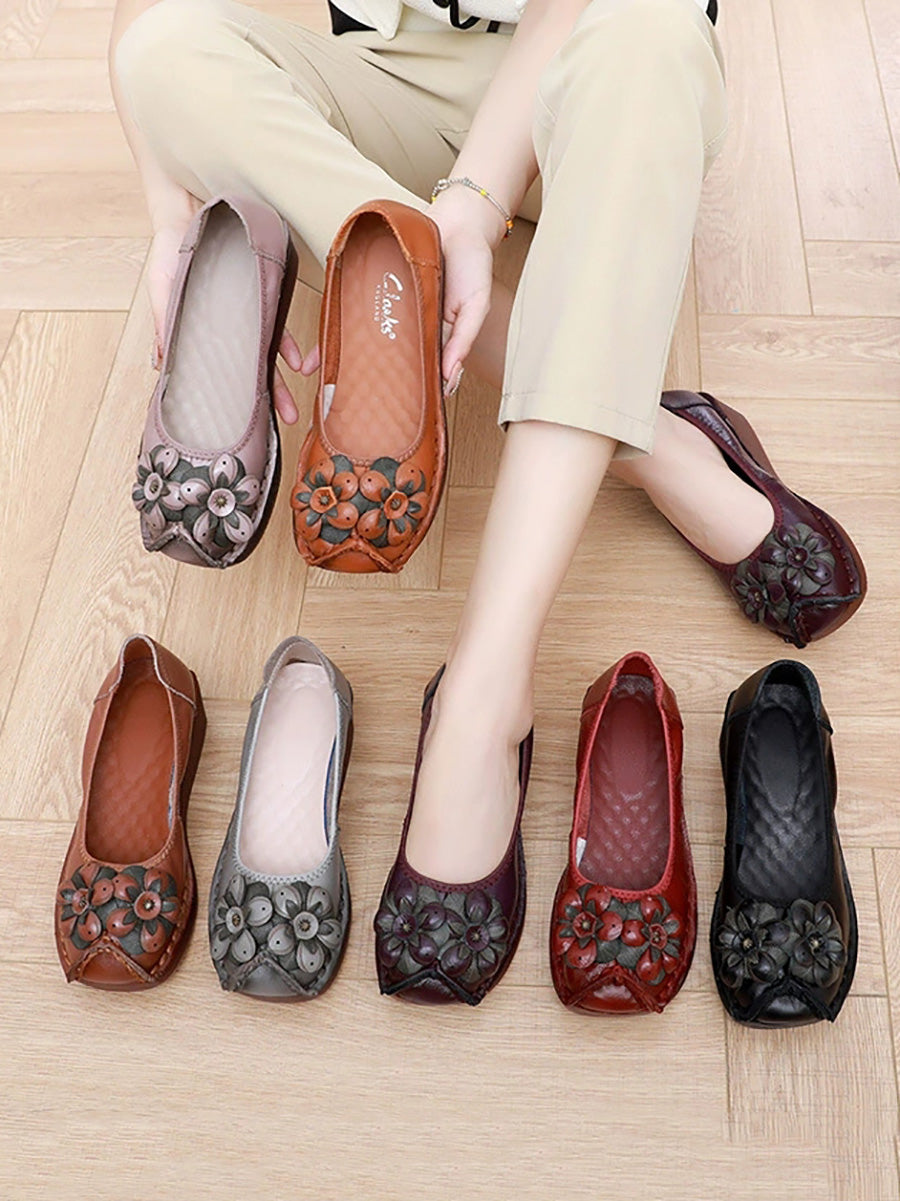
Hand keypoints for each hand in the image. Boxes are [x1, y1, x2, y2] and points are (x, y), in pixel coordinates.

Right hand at [146, 212, 304, 424]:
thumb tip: (163, 366)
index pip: (223, 373)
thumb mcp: (163, 290)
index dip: (238, 397)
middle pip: (251, 371)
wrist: (191, 211)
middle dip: (270, 397)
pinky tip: (297, 361)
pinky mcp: (261, 297)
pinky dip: (288, 345)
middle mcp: (228, 332)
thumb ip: (166, 326)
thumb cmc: (170, 252)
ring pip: (268, 355)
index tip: (248, 422)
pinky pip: (278, 326)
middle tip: (287, 420)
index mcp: (204, 335)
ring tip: (297, 403)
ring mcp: (245, 317)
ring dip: (284, 378)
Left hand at [294, 194, 500, 399]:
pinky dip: (338, 327)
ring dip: (346, 361)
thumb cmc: (473, 265)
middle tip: (349, 411)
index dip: (405, 394)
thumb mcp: (476, 306)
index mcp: (432, 337)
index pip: (417, 373)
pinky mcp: (375, 285)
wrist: (460, 221)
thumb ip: (463, 340)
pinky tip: (321, 351)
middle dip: (367, 384)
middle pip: (385, 360)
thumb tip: (449, 377)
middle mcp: (408, 326)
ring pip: (365, 339)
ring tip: (326, 387)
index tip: (391, 419)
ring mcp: (389, 307)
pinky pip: (353, 307)